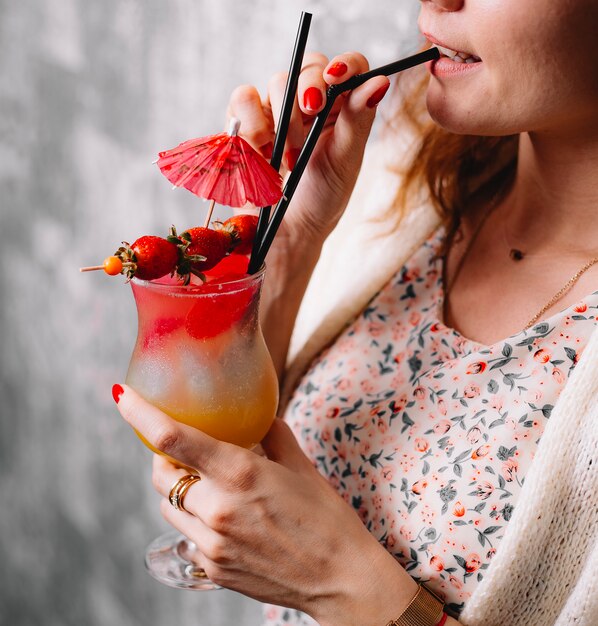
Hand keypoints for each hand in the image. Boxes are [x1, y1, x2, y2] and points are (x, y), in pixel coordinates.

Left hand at [115, 385, 416, 625]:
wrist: (340, 578)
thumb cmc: (325, 518)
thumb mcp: (301, 466)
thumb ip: (271, 434)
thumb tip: (255, 418)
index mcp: (240, 474)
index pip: (174, 438)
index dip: (141, 414)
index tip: (122, 395)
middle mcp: (218, 508)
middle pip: (161, 476)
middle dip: (165, 459)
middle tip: (185, 451)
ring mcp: (212, 543)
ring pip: (169, 506)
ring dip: (179, 490)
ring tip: (209, 486)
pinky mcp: (212, 568)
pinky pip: (187, 535)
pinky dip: (196, 520)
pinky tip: (225, 518)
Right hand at [227, 51, 389, 247]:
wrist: (287, 231)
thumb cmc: (322, 199)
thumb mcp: (346, 161)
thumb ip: (358, 118)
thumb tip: (378, 82)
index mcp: (341, 109)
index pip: (348, 67)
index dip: (344, 64)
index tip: (336, 77)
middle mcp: (308, 103)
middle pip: (308, 66)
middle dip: (309, 90)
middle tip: (310, 115)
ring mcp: (275, 111)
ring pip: (275, 82)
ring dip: (284, 120)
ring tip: (289, 156)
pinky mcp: (244, 123)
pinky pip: (242, 100)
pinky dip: (251, 123)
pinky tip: (262, 150)